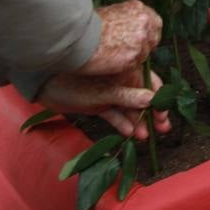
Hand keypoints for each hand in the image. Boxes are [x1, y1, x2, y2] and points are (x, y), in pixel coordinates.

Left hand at [38, 68, 170, 139]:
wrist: (45, 85)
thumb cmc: (75, 81)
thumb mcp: (104, 91)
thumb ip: (128, 96)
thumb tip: (152, 100)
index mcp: (125, 72)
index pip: (150, 84)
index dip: (159, 99)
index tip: (165, 114)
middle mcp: (120, 83)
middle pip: (142, 98)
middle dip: (152, 114)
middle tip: (163, 129)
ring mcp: (109, 94)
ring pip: (128, 109)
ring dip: (138, 122)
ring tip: (145, 137)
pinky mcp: (98, 105)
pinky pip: (113, 115)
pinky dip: (121, 123)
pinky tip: (128, 133)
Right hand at [75, 0, 161, 76]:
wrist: (77, 37)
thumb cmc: (88, 24)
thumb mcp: (111, 12)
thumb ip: (128, 19)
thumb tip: (133, 27)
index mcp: (139, 9)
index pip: (155, 23)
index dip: (147, 33)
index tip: (139, 39)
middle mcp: (144, 23)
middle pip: (153, 39)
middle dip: (143, 46)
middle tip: (126, 50)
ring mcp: (140, 40)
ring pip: (144, 54)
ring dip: (133, 57)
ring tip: (114, 55)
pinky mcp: (133, 57)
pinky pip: (134, 65)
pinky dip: (125, 66)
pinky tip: (111, 62)